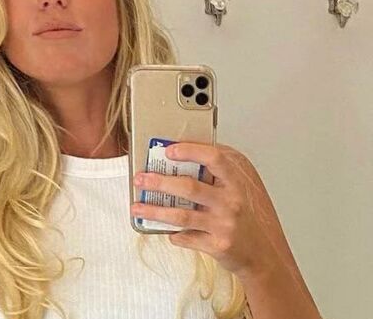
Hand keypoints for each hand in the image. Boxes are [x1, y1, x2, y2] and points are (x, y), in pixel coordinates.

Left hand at [130, 142, 282, 280]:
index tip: (169, 150)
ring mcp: (225, 224)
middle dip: (159, 183)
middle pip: (189, 187)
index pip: (214, 158)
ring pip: (181, 216)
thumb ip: (220, 168)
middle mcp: (232, 201)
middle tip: (140, 179)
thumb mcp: (244, 184)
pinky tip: (164, 230)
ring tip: (137, 207)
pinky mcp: (218, 246)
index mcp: (238, 180)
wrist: (267, 254)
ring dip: (154, 211)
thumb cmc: (251, 214)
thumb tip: (184, 150)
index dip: (190, 151)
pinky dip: (172, 234)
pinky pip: (186, 238)